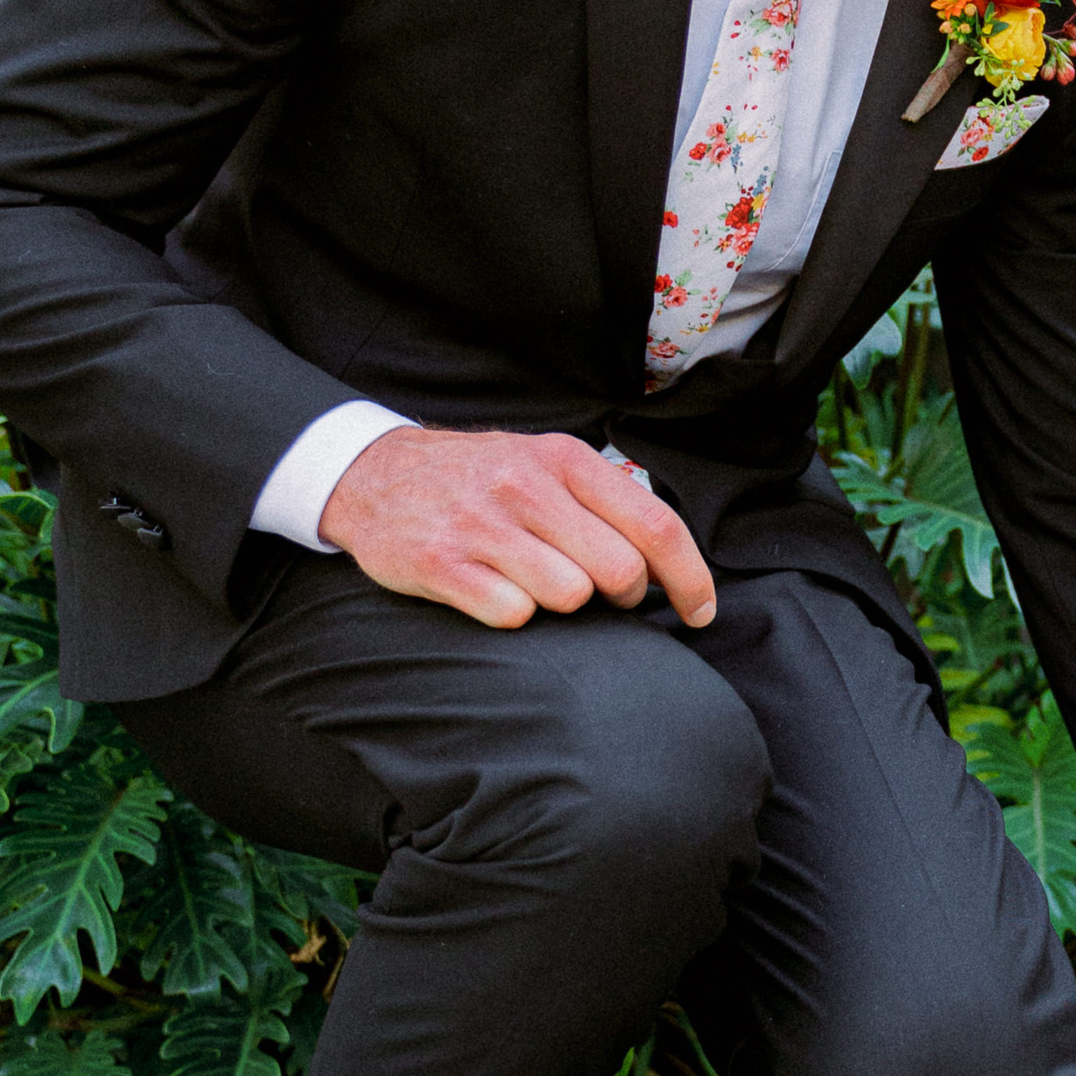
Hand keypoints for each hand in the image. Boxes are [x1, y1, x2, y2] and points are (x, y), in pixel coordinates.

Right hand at [320, 426, 716, 631]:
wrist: (374, 474)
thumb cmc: (479, 478)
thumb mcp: (544, 464)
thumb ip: (604, 501)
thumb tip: (668, 560)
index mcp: (564, 460)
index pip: (654, 525)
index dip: (689, 578)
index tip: (701, 612)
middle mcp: (526, 487)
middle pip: (619, 571)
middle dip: (622, 596)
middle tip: (601, 595)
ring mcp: (482, 526)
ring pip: (569, 597)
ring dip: (563, 604)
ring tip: (534, 581)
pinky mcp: (442, 563)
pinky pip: (512, 615)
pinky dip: (513, 615)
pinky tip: (494, 590)